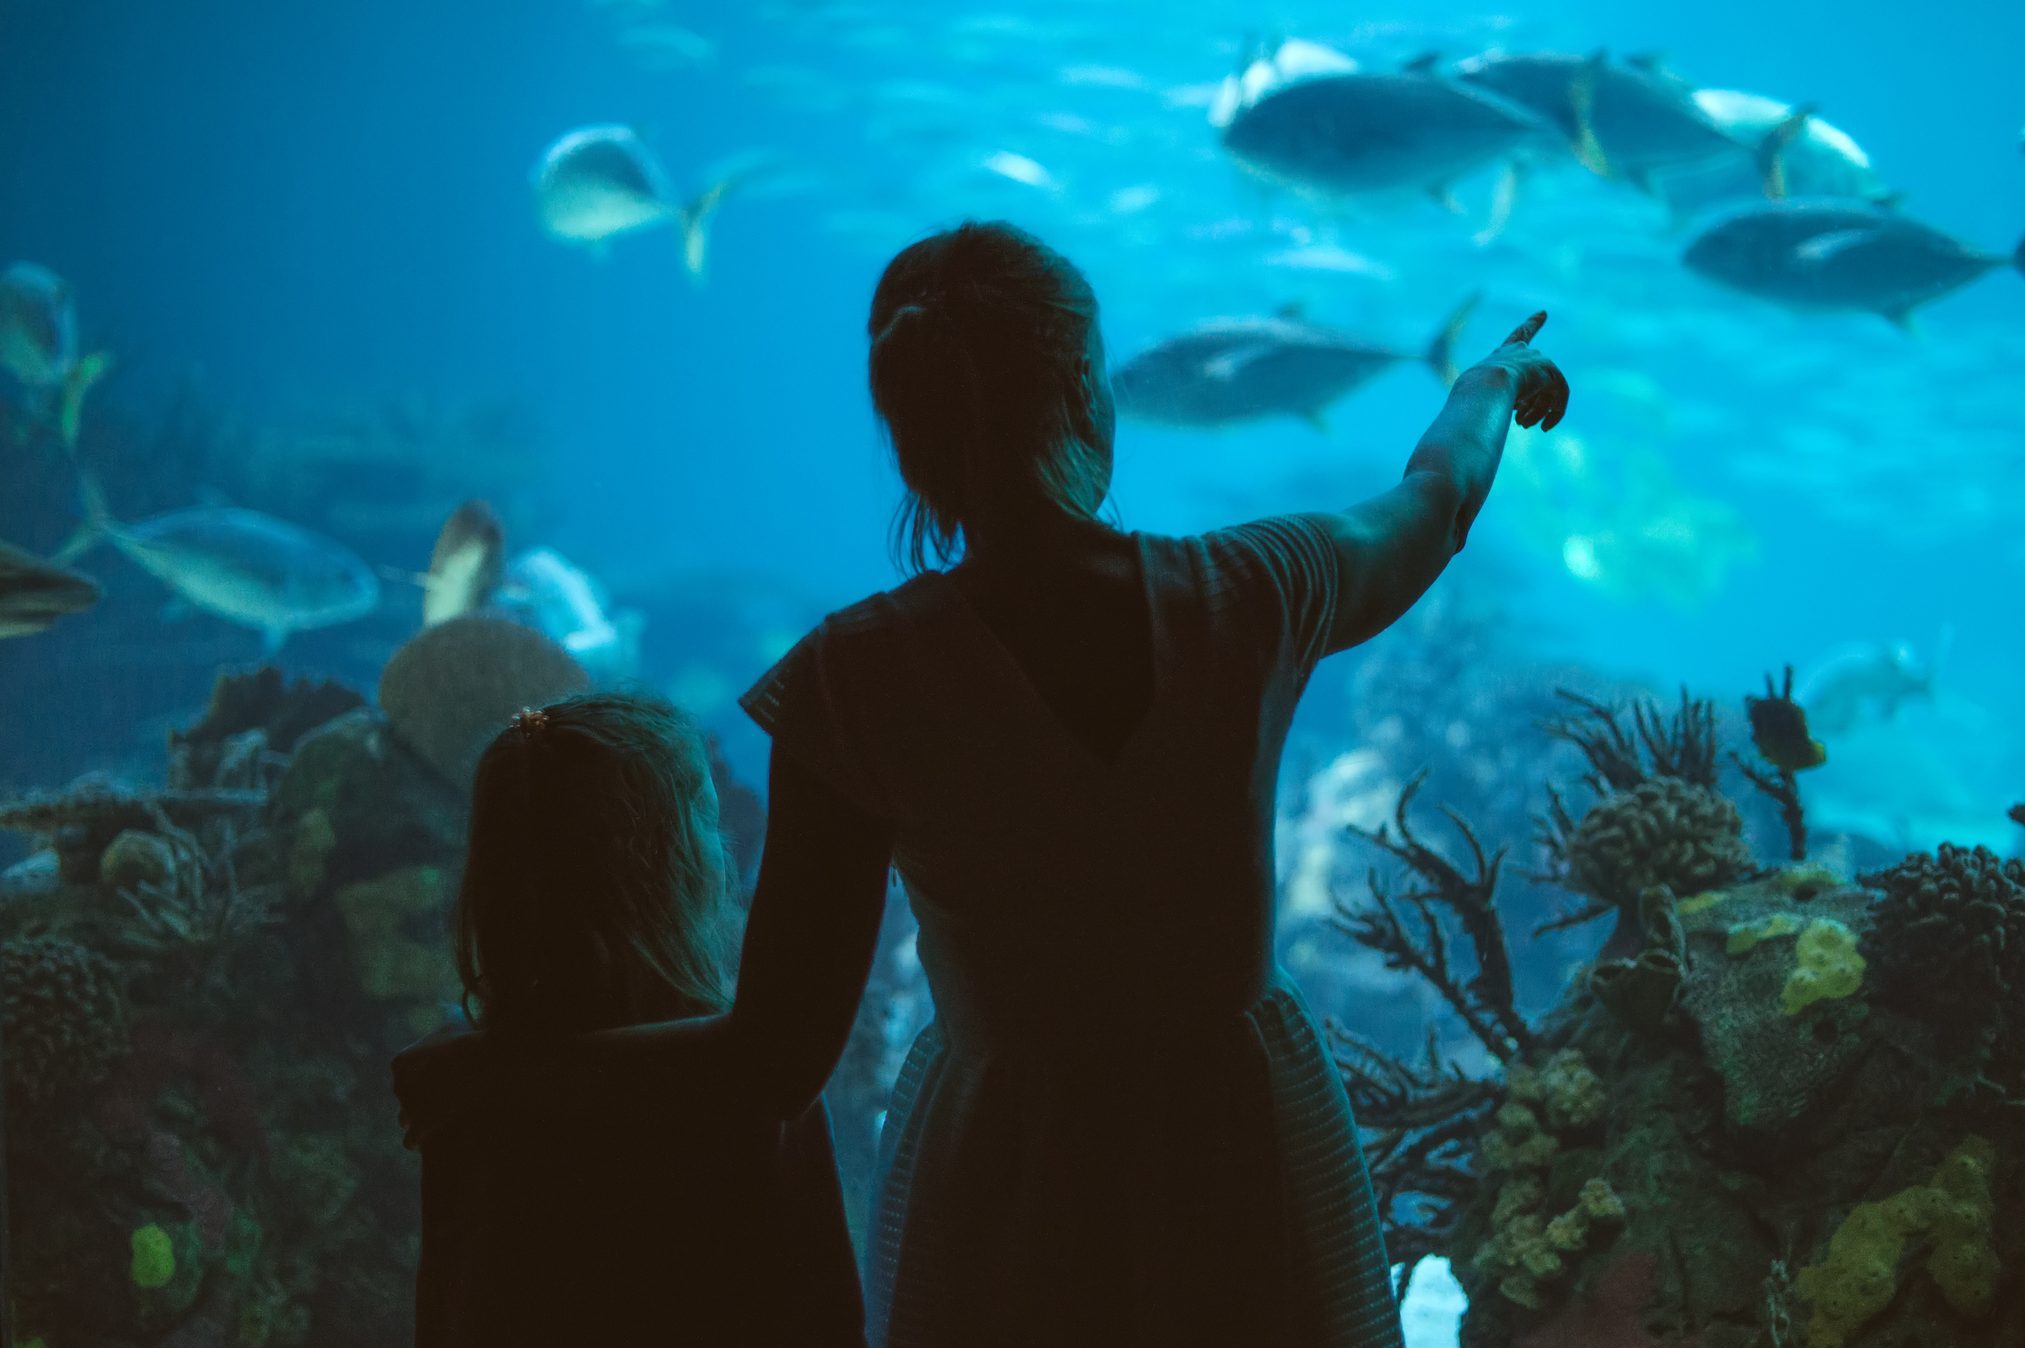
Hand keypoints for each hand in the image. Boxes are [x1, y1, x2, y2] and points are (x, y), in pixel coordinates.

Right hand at [1467, 311, 1568, 430]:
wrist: (1486, 386)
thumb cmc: (1473, 393)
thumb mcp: (1475, 395)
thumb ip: (1486, 398)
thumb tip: (1489, 416)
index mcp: (1504, 353)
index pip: (1519, 336)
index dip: (1531, 324)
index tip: (1543, 313)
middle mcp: (1523, 352)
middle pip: (1535, 380)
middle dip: (1532, 404)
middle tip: (1522, 423)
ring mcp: (1538, 361)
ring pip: (1546, 391)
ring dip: (1537, 411)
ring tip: (1526, 425)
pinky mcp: (1551, 373)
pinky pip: (1559, 396)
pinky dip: (1554, 413)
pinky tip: (1545, 427)